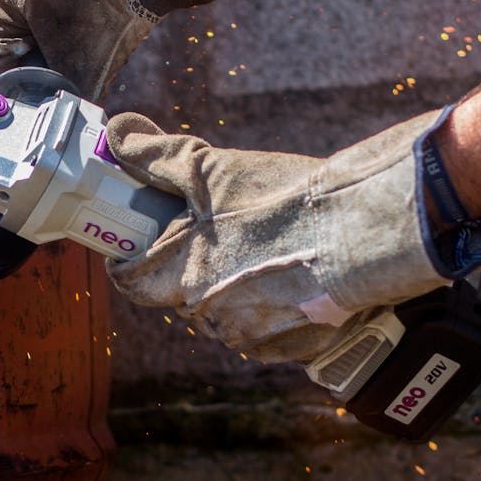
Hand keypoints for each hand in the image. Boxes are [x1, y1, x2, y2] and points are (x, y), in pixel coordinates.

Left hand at [103, 111, 451, 363]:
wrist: (362, 227)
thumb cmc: (285, 199)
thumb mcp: (213, 169)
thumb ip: (157, 156)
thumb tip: (118, 133)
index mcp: (185, 276)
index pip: (134, 284)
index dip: (130, 263)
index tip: (138, 247)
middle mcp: (213, 316)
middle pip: (181, 299)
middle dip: (188, 271)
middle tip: (217, 238)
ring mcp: (256, 335)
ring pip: (224, 319)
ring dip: (231, 294)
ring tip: (260, 254)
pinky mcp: (295, 347)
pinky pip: (266, 335)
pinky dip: (271, 312)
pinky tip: (290, 280)